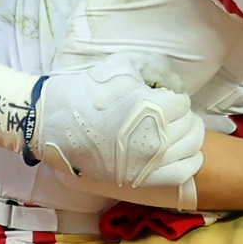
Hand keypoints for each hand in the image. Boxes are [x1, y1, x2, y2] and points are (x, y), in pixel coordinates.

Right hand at [31, 55, 204, 189]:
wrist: (53, 122)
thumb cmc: (86, 91)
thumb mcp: (121, 64)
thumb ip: (155, 66)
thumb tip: (175, 81)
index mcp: (153, 107)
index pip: (182, 103)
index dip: (174, 98)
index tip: (164, 99)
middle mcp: (155, 137)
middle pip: (188, 126)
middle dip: (183, 117)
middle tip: (172, 114)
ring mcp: (148, 163)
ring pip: (190, 148)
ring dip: (189, 137)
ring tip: (179, 131)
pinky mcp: (139, 179)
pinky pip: (181, 174)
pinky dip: (190, 163)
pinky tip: (185, 154)